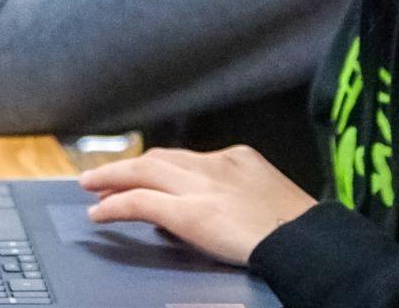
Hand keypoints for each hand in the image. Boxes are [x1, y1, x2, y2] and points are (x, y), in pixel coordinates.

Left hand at [78, 145, 316, 264]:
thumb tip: (216, 212)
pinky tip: (99, 213)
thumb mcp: (270, 196)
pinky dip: (116, 205)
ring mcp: (200, 186)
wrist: (307, 241)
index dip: (161, 167)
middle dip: (129, 166)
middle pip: (161, 158)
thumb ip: (239, 196)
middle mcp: (215, 164)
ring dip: (114, 178)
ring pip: (145, 171)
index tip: (144, 173)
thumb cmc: (299, 229)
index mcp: (238, 158)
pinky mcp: (189, 212)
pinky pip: (142, 203)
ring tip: (91, 186)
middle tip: (103, 174)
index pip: (188, 158)